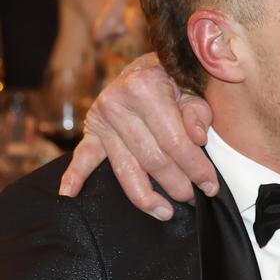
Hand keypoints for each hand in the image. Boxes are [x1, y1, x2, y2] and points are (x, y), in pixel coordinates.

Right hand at [59, 53, 217, 218]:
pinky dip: (75, 175)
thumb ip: (198, 112)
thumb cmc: (175, 80)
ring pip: (125, 168)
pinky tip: (69, 194)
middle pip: (152, 159)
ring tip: (165, 213)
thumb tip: (198, 138)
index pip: (175, 141)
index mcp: (146, 88)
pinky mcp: (91, 130)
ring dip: (145, 196)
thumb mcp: (192, 88)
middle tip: (193, 198)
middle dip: (176, 184)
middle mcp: (118, 103)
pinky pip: (83, 156)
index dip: (196, 168)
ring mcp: (102, 119)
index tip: (211, 186)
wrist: (147, 66)